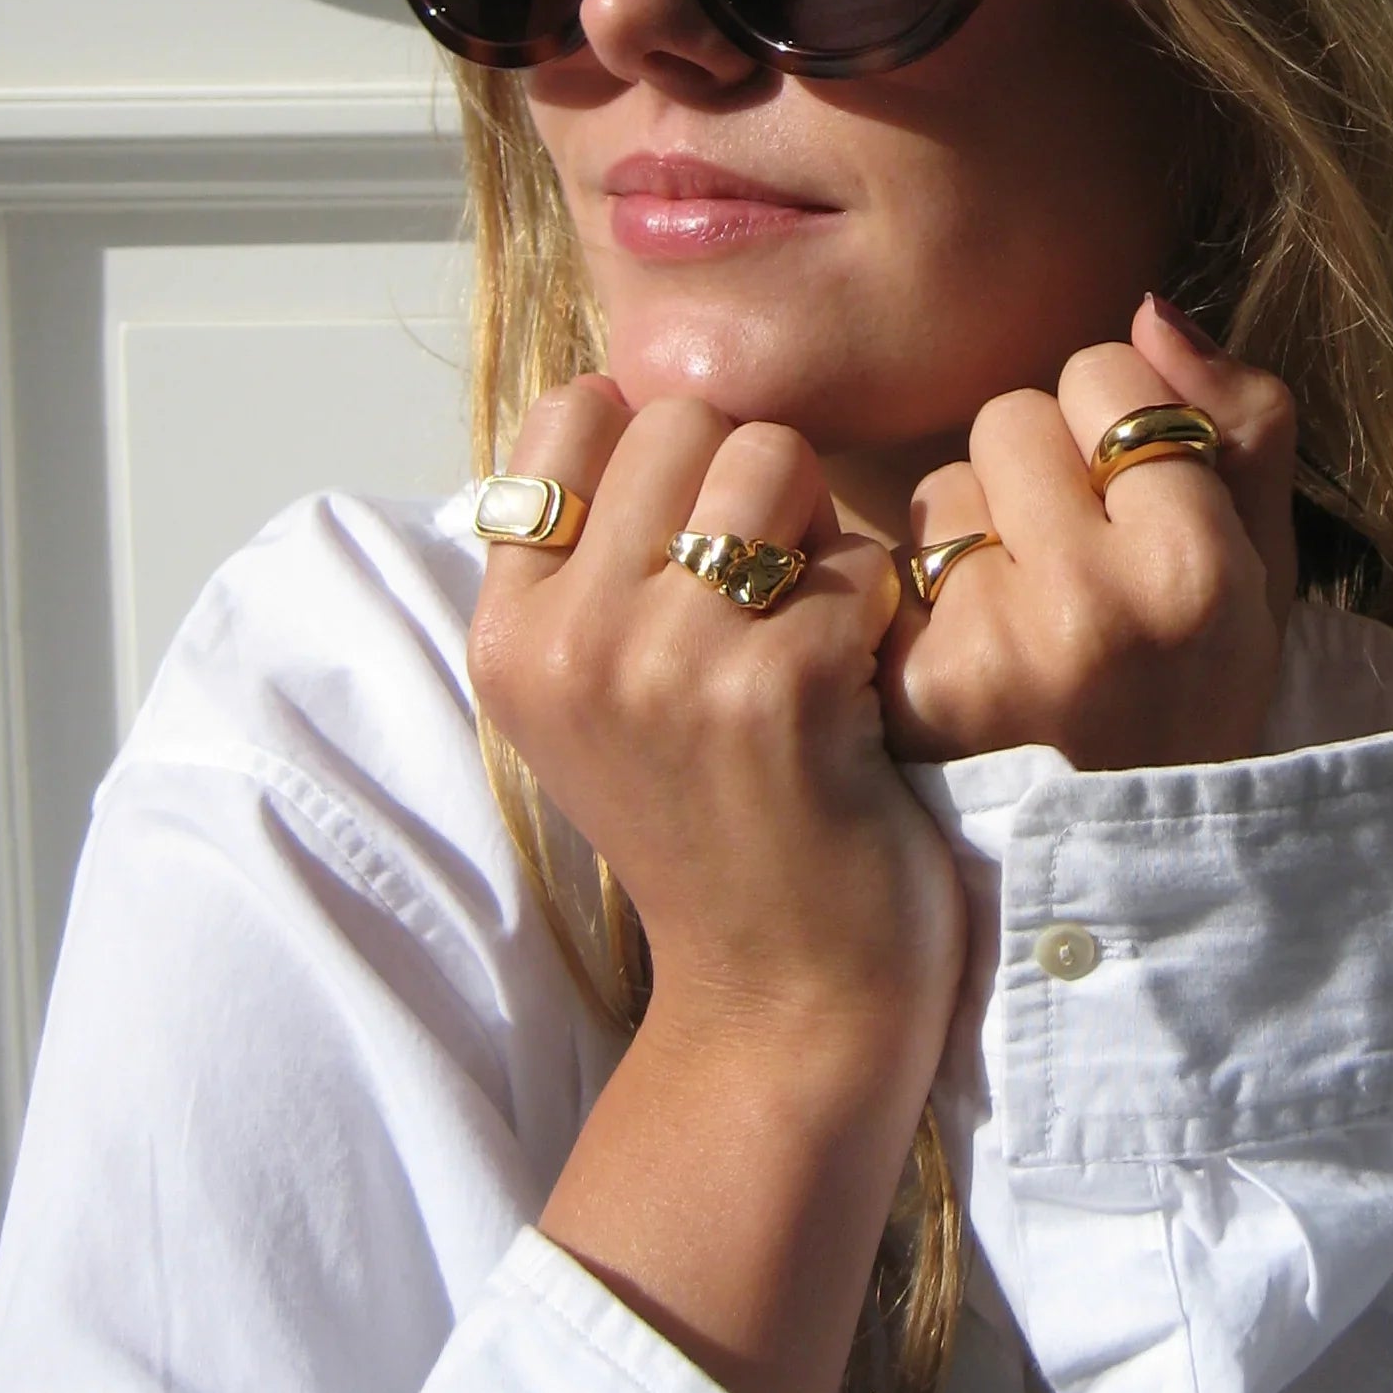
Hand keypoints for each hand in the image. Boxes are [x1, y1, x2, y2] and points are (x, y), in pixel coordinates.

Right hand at [466, 380, 964, 1089]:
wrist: (784, 998)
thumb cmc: (713, 821)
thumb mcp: (596, 693)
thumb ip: (591, 556)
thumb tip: (631, 393)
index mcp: (508, 634)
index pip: (575, 411)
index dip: (663, 451)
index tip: (692, 544)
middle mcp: (567, 642)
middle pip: (684, 422)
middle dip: (752, 485)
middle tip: (769, 600)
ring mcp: (665, 663)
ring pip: (771, 458)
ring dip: (818, 532)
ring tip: (813, 634)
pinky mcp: (775, 688)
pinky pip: (858, 554)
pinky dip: (883, 609)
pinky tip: (859, 693)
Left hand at [879, 294, 1298, 767]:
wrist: (1126, 884)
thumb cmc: (1199, 698)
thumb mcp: (1265, 571)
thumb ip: (1240, 423)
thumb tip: (1146, 308)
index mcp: (1195, 566)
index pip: (1105, 373)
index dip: (1114, 426)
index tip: (1134, 504)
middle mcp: (1091, 605)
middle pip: (1011, 417)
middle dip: (1036, 476)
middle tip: (1071, 572)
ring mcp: (988, 651)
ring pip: (940, 486)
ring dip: (972, 536)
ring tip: (1020, 624)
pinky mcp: (906, 688)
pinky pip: (889, 562)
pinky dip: (920, 600)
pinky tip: (965, 663)